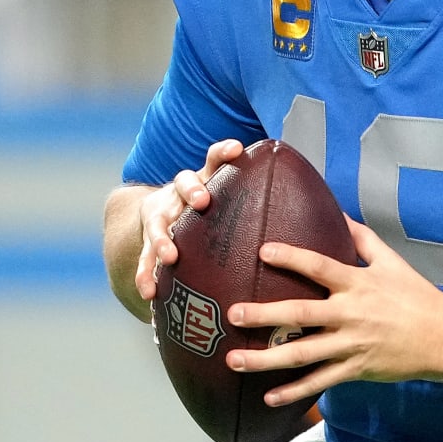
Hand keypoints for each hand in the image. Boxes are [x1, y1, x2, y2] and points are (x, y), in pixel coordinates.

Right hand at [133, 139, 243, 301]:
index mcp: (202, 180)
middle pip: (182, 184)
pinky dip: (145, 275)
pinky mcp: (147, 243)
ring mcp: (160, 218)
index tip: (237, 149)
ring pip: (157, 225)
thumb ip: (252, 196)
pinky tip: (149, 292)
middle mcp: (178, 194)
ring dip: (162, 240)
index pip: (213, 159)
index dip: (223, 152)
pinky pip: (144, 260)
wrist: (159, 213)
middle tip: (202, 201)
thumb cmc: (207, 209)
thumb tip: (298, 198)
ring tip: (170, 257)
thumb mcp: (224, 196)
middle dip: (192, 190)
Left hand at [225, 218, 442, 404]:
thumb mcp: (392, 261)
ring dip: (266, 358)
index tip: (263, 251)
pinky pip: (320, 382)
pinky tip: (268, 397)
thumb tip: (338, 213)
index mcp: (358, 284)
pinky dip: (294, 391)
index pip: (320, 267)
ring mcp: (351, 345)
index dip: (292, 258)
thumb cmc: (416, 295)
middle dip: (264, 315)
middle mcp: (351, 314)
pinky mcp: (356, 369)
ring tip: (234, 360)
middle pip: (301, 315)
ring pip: (302, 354)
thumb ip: (362, 239)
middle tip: (233, 313)